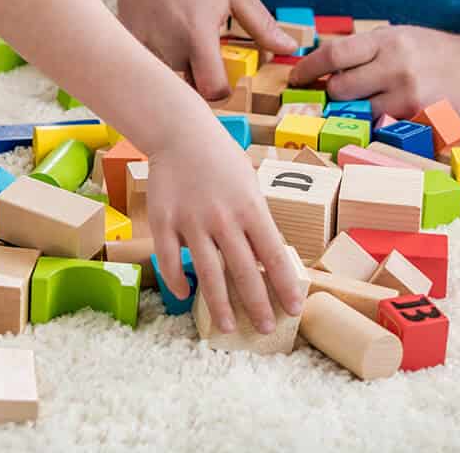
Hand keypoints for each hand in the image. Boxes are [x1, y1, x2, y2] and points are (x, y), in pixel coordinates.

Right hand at [113, 0, 293, 99]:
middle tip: (206, 48)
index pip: (212, 90)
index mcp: (198, 33)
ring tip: (182, 32)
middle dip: (200, 75)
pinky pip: (146, 60)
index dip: (223, 92)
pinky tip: (163, 27)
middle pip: (189, 84)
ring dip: (178, 64)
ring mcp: (142, 41)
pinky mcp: (127, 36)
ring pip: (166, 73)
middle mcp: (167, 43)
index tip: (226, 79)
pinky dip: (156, 53)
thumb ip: (262, 25)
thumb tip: (289, 48)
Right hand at [143, 120, 307, 332]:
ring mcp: (192, 221)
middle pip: (244, 272)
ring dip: (220, 305)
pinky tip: (186, 296)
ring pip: (208, 274)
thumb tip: (266, 259)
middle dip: (258, 305)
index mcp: (250, 207)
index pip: (273, 255)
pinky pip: (170, 261)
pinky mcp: (165, 222)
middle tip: (264, 329)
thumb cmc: (220, 157)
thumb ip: (256, 219)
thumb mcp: (249, 184)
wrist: (180, 132)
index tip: (295, 309)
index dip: (285, 285)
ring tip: (228, 328)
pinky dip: (177, 282)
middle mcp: (223, 218)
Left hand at [287, 25, 459, 127]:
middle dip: (332, 95)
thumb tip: (319, 64)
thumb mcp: (400, 36)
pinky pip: (384, 133)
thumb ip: (365, 50)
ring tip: (364, 108)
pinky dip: (378, 129)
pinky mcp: (422, 126)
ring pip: (360, 116)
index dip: (308, 69)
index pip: (334, 55)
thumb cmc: (435, 54)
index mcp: (389, 41)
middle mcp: (398, 69)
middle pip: (340, 90)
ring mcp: (411, 100)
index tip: (296, 78)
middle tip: (334, 96)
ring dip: (354, 115)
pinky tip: (385, 121)